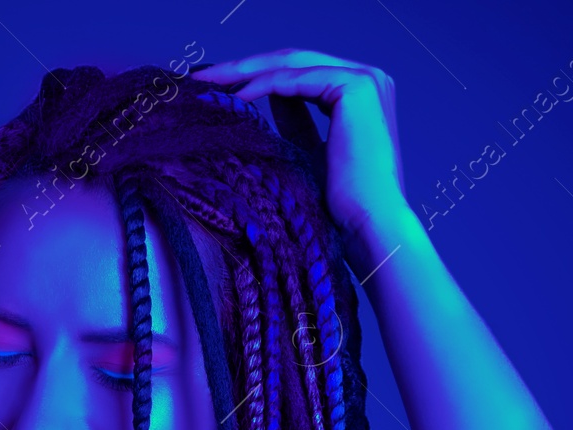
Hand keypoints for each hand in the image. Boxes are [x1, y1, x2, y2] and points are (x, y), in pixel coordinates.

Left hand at [192, 49, 410, 264]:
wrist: (368, 225)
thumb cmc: (342, 205)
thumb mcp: (309, 152)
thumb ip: (296, 120)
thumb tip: (268, 96)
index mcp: (360, 92)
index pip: (299, 71)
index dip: (257, 74)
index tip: (219, 84)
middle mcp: (368, 78)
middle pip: (294, 62)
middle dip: (245, 66)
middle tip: (203, 74)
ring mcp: (365, 78)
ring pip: (292, 64)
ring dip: (246, 70)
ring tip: (209, 81)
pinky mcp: (356, 86)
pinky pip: (295, 79)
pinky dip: (261, 84)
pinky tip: (235, 96)